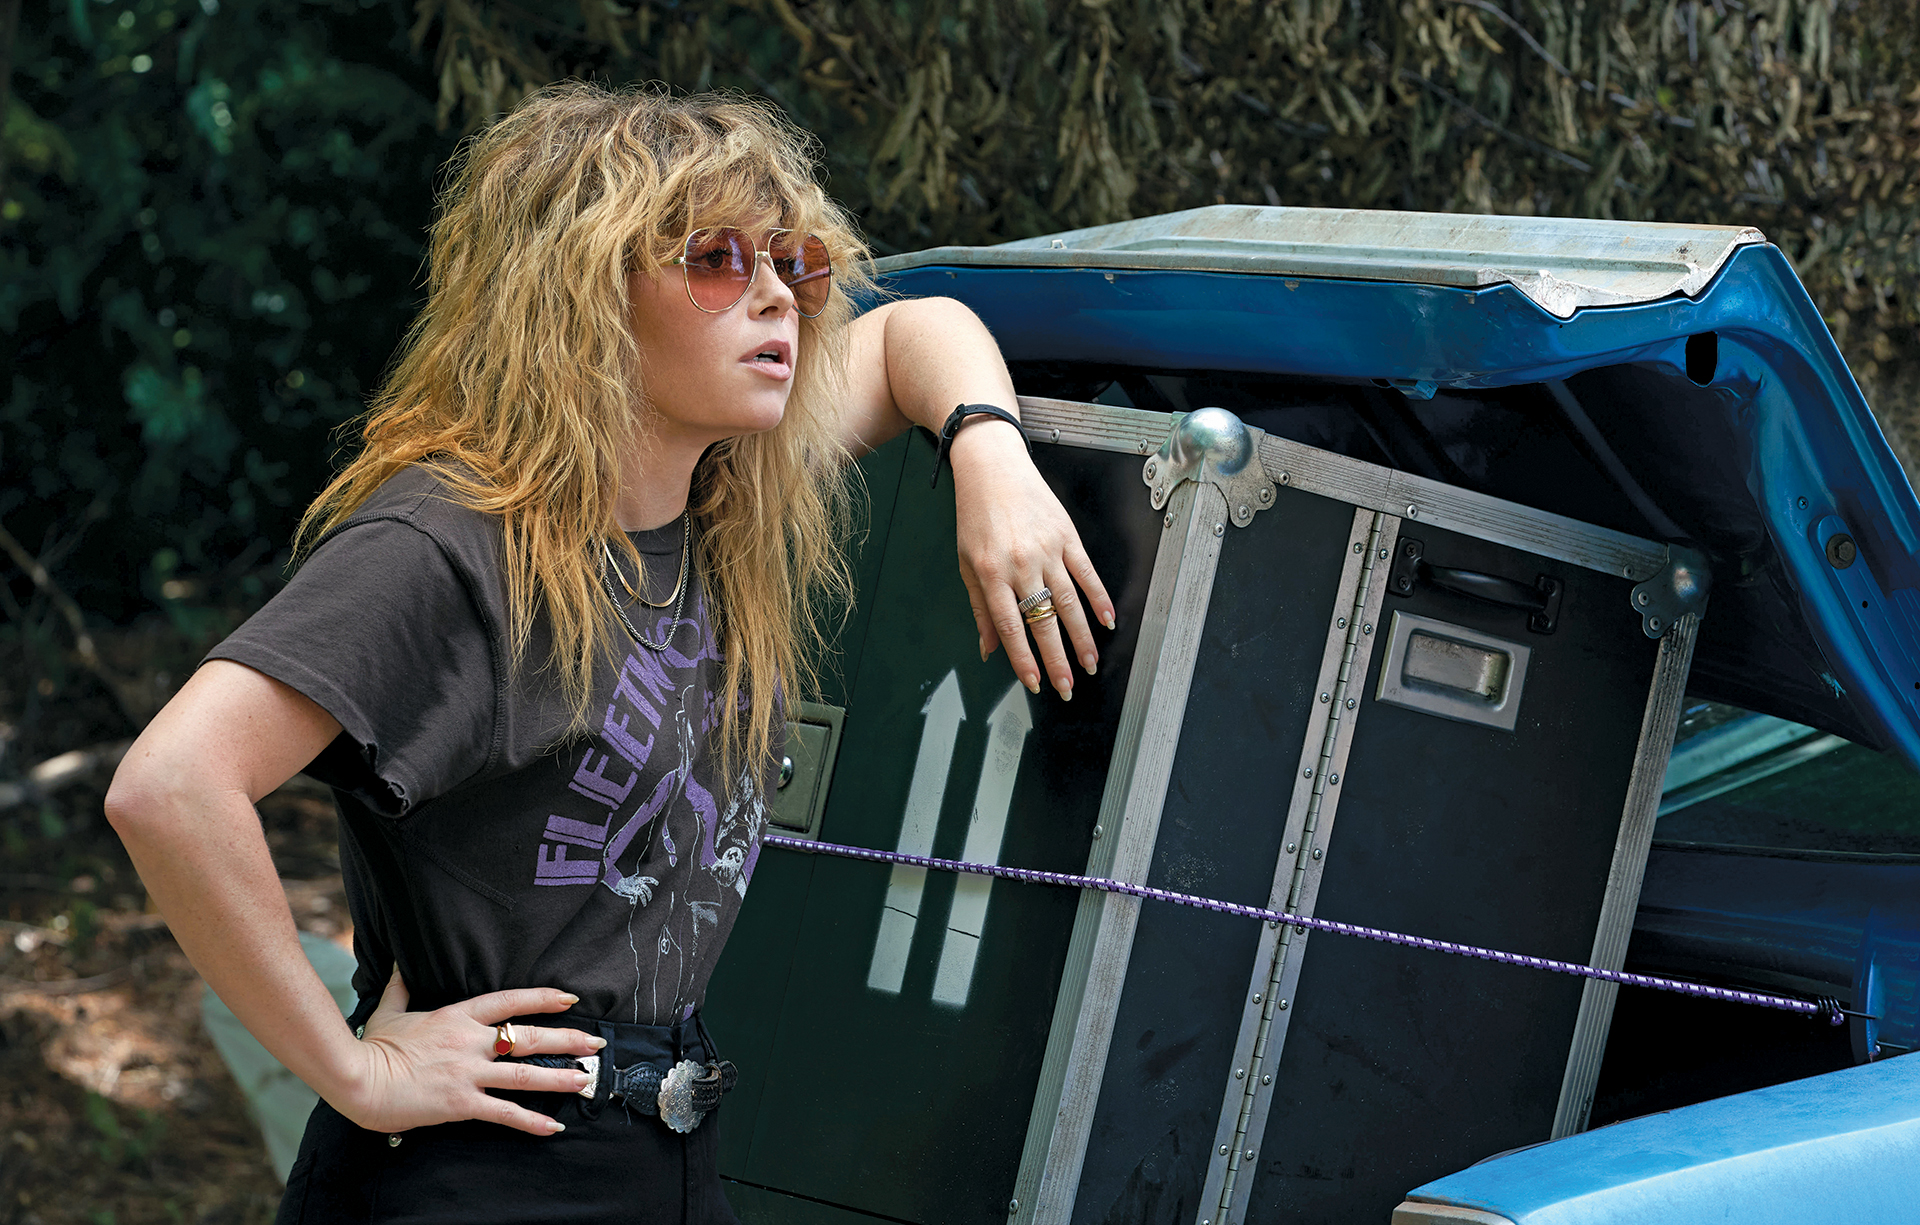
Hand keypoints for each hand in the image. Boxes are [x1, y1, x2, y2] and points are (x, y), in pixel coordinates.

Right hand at [330, 970, 605, 1135]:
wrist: (358, 1079)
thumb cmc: (373, 1045)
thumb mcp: (390, 1007)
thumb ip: (402, 984)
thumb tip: (400, 961)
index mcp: (457, 1016)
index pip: (510, 1000)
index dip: (542, 998)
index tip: (569, 998)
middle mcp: (470, 1041)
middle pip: (529, 1037)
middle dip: (567, 1039)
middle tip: (597, 1044)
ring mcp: (468, 1072)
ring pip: (525, 1074)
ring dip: (560, 1078)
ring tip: (586, 1080)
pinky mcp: (461, 1103)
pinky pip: (504, 1113)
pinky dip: (530, 1121)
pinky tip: (553, 1127)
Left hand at [950, 421, 1113, 700]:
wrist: (993, 468)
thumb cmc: (975, 515)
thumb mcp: (967, 563)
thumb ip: (979, 609)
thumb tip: (988, 649)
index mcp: (992, 573)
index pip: (1011, 627)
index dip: (1024, 660)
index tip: (1036, 684)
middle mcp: (1021, 564)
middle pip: (1044, 621)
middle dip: (1057, 659)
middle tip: (1068, 687)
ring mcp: (1048, 550)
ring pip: (1069, 603)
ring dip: (1082, 638)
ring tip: (1091, 663)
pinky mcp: (1067, 536)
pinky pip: (1087, 573)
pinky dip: (1099, 598)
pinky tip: (1108, 620)